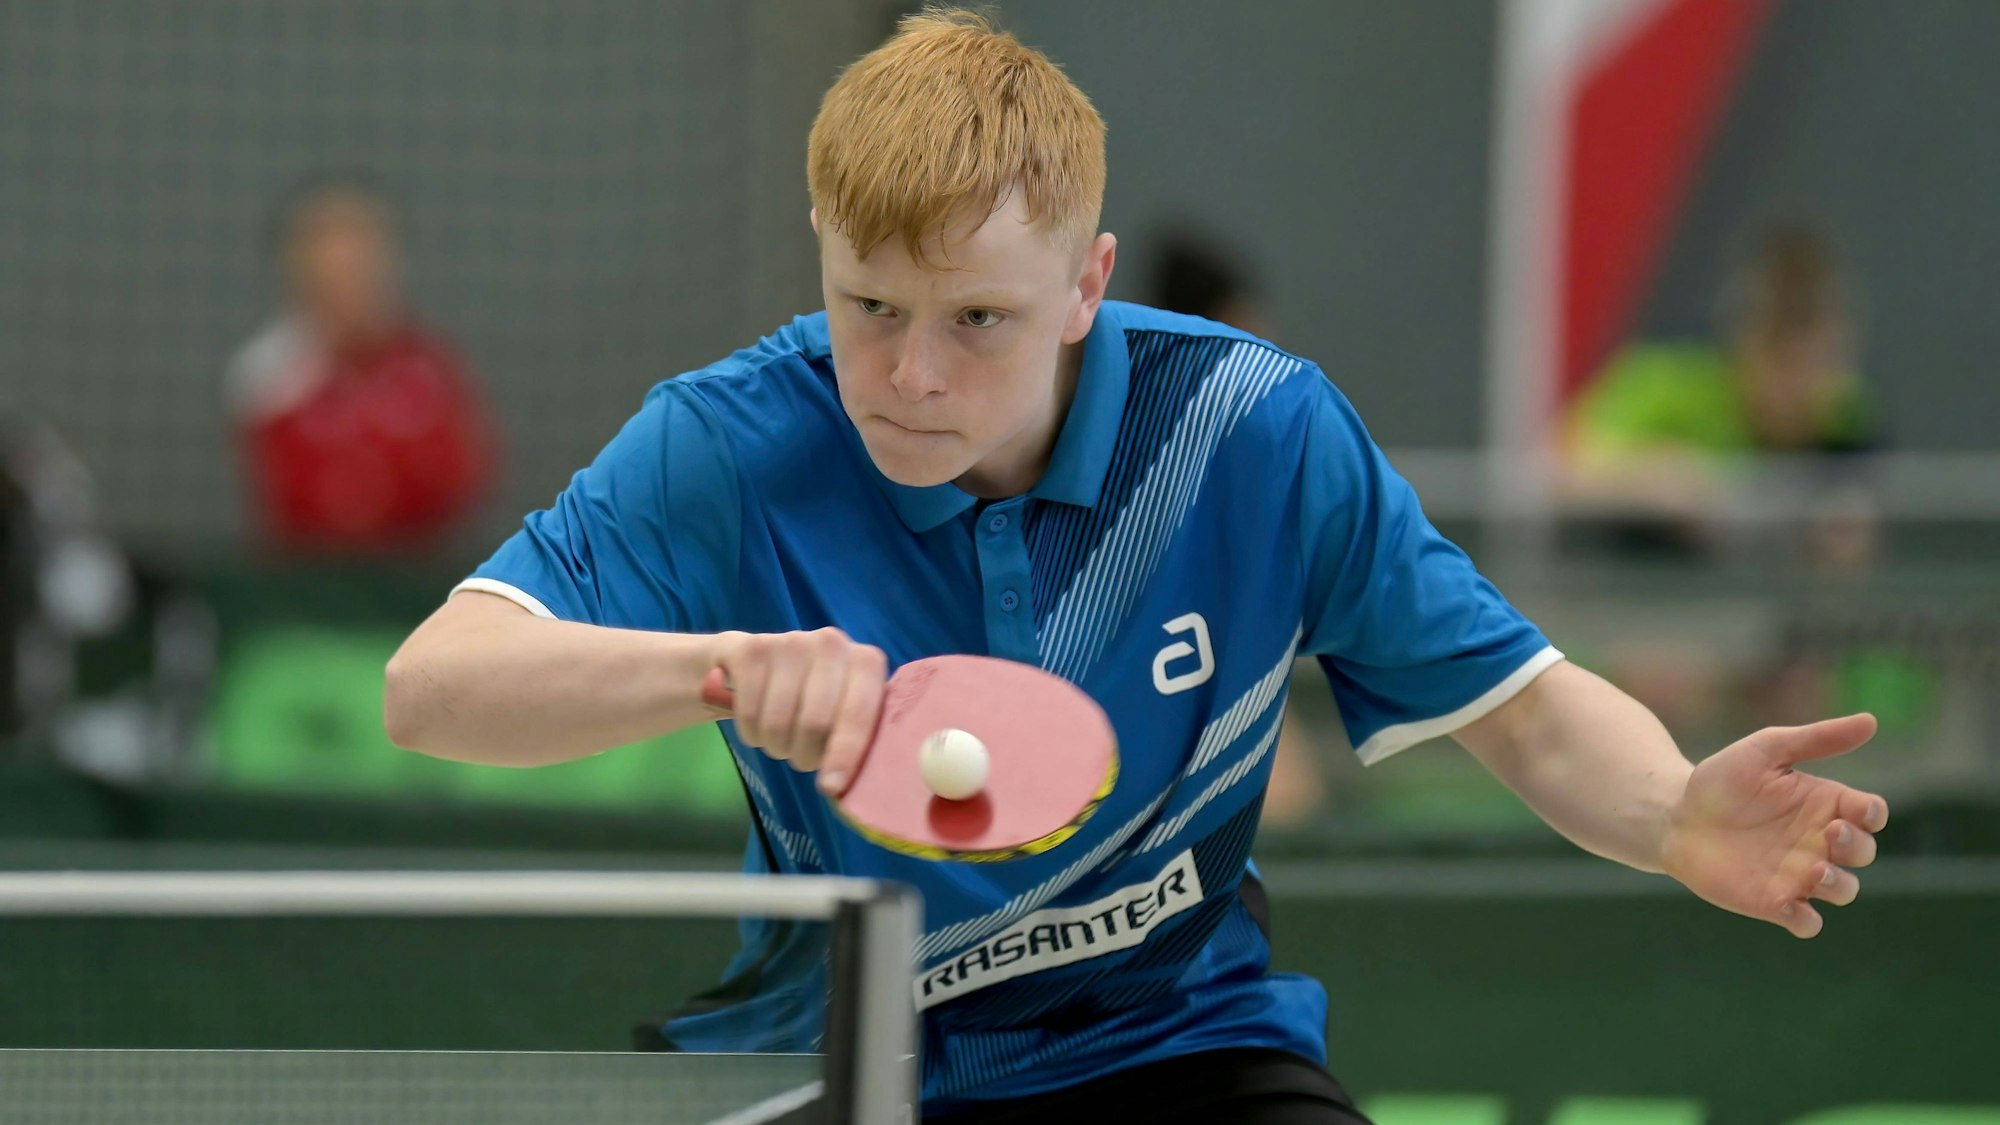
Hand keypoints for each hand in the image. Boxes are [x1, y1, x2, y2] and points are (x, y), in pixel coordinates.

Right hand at [705, 629, 887, 794]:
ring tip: (780, 739)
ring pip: (779, 722)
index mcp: (866, 662)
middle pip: (816, 723)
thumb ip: (857, 736)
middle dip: (804, 755)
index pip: (858, 714)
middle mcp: (833, 644)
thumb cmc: (810, 696)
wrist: (752, 660)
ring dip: (776, 746)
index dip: (844, 756)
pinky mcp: (753, 648)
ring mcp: (792, 642)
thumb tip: (855, 785)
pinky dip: (751, 733)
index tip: (830, 788)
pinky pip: (749, 713)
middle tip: (801, 759)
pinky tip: (757, 723)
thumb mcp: (841, 710)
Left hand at [1662, 713, 1888, 937]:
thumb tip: (1871, 721)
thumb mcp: (1766, 750)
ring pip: (1844, 891)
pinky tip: (1786, 904)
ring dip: (1839, 885)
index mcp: (1824, 804)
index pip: (1870, 814)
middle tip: (1829, 833)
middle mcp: (1818, 842)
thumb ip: (1816, 739)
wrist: (1674, 814)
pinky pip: (1806, 923)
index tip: (1857, 809)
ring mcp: (1799, 875)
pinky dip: (1806, 920)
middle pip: (1863, 852)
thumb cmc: (1722, 779)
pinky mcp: (1773, 901)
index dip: (1872, 814)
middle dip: (1856, 846)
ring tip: (1814, 871)